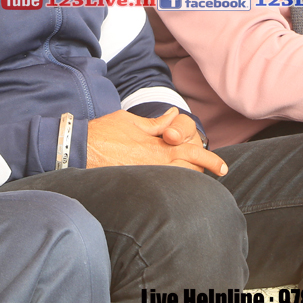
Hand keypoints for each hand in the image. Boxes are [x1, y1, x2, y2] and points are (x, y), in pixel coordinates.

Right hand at [86, 109, 226, 174]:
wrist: (80, 148)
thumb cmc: (104, 132)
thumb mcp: (131, 120)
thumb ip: (155, 122)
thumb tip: (174, 115)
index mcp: (158, 147)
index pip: (192, 152)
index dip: (210, 160)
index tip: (223, 168)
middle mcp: (155, 164)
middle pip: (190, 171)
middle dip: (203, 172)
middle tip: (215, 174)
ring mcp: (146, 176)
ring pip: (177, 181)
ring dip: (188, 179)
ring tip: (196, 179)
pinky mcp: (136, 183)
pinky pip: (160, 187)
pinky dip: (171, 185)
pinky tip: (174, 187)